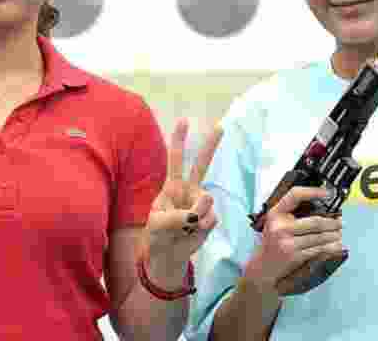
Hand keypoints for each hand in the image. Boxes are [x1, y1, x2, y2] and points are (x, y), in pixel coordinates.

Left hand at [142, 118, 222, 285]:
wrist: (169, 256)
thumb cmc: (158, 235)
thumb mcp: (157, 224)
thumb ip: (176, 216)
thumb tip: (201, 212)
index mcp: (172, 187)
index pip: (176, 160)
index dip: (179, 141)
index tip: (184, 121)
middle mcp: (189, 191)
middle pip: (201, 164)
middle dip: (211, 145)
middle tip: (220, 126)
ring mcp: (201, 204)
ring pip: (206, 202)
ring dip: (195, 217)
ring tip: (183, 228)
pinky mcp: (210, 219)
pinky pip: (210, 220)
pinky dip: (200, 229)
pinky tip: (192, 233)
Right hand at [244, 186, 345, 295]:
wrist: (263, 266)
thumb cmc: (272, 242)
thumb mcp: (276, 222)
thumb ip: (291, 213)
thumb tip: (320, 207)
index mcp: (275, 214)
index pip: (295, 195)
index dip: (313, 192)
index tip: (329, 193)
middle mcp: (280, 227)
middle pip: (315, 222)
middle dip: (333, 223)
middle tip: (343, 221)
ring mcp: (287, 242)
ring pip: (319, 237)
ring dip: (335, 235)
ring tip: (342, 233)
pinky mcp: (294, 256)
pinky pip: (318, 249)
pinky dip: (331, 247)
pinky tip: (337, 245)